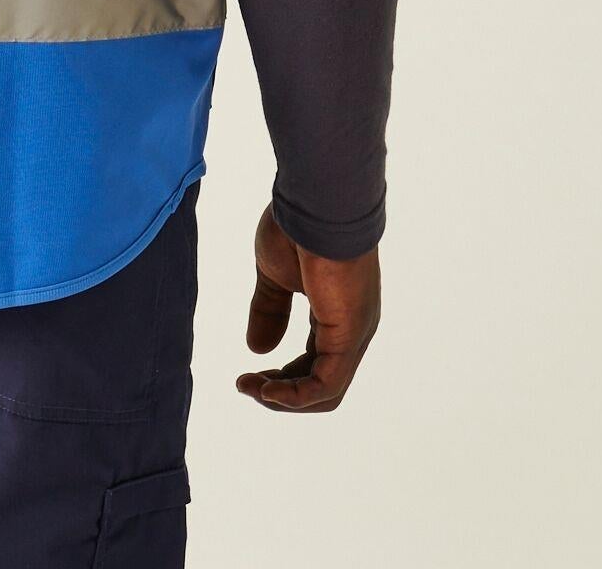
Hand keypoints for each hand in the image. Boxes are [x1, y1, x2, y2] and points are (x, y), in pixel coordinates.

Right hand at [235, 204, 380, 411]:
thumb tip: (257, 348)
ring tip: (250, 387)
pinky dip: (296, 395)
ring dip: (284, 398)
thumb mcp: (274, 275)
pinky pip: (326, 383)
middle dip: (281, 391)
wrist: (316, 204)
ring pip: (326, 391)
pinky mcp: (349, 335)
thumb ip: (269, 310)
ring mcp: (354, 334)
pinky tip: (268, 390)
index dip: (282, 376)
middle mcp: (352, 330)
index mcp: (337, 315)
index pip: (315, 364)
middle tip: (246, 385)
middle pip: (321, 384)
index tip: (248, 375)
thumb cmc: (297, 228)